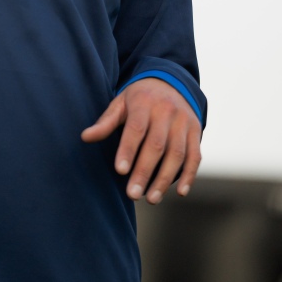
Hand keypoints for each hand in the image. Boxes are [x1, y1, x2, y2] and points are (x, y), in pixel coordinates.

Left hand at [81, 77, 200, 203]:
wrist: (171, 82)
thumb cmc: (140, 98)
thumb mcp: (121, 103)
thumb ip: (105, 122)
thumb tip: (85, 137)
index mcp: (144, 102)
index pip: (136, 128)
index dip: (128, 150)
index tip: (120, 171)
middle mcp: (167, 111)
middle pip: (156, 145)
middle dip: (144, 171)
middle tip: (132, 194)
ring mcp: (184, 121)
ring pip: (177, 153)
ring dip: (164, 179)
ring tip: (151, 199)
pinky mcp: (196, 131)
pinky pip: (195, 156)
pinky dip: (189, 175)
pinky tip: (179, 192)